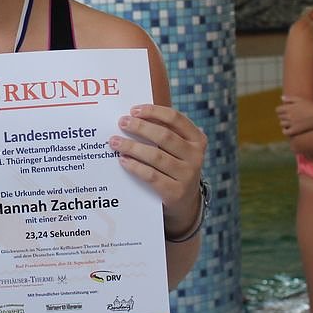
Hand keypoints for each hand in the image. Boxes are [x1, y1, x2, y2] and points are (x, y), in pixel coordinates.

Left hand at [107, 104, 206, 233]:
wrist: (184, 202)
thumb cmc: (174, 166)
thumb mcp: (177, 149)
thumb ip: (164, 133)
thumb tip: (133, 117)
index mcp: (197, 139)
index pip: (175, 119)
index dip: (154, 112)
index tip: (134, 110)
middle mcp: (195, 156)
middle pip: (164, 136)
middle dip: (140, 127)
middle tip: (122, 123)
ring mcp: (187, 175)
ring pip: (156, 156)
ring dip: (132, 147)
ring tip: (115, 142)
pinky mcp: (175, 192)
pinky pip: (151, 176)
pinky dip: (135, 166)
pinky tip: (123, 160)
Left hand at [275, 95, 312, 135]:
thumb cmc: (311, 106)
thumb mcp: (300, 99)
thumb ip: (290, 98)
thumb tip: (281, 98)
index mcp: (289, 108)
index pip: (277, 110)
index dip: (281, 110)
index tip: (285, 111)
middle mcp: (289, 115)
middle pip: (280, 117)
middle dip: (283, 116)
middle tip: (290, 116)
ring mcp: (292, 123)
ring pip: (282, 124)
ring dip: (284, 123)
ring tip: (290, 122)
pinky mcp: (296, 130)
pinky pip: (285, 132)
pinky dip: (285, 131)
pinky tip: (289, 129)